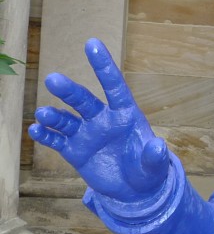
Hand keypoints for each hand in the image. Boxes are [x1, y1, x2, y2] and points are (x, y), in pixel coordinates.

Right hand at [29, 38, 169, 202]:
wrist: (134, 190)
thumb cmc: (148, 170)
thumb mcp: (154, 165)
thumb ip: (154, 156)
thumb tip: (158, 146)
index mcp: (125, 114)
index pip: (114, 86)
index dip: (104, 66)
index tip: (92, 43)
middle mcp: (102, 119)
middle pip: (84, 100)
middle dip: (69, 91)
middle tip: (53, 80)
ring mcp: (86, 134)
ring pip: (66, 120)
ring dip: (53, 116)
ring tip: (43, 114)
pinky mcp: (74, 150)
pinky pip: (57, 140)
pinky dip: (46, 136)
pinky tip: (36, 130)